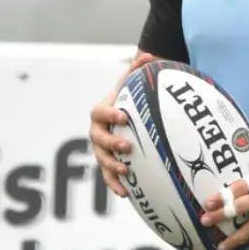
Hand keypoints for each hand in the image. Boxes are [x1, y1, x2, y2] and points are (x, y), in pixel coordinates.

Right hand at [88, 52, 155, 196]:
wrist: (122, 118)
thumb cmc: (129, 100)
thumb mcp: (133, 84)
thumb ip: (138, 69)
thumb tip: (150, 55)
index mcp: (102, 112)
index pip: (101, 112)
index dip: (110, 114)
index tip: (123, 116)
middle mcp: (97, 132)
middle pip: (98, 139)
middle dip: (111, 143)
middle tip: (127, 146)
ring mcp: (101, 150)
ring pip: (101, 160)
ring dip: (111, 167)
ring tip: (126, 172)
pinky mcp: (107, 165)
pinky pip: (108, 177)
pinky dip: (114, 185)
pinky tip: (125, 194)